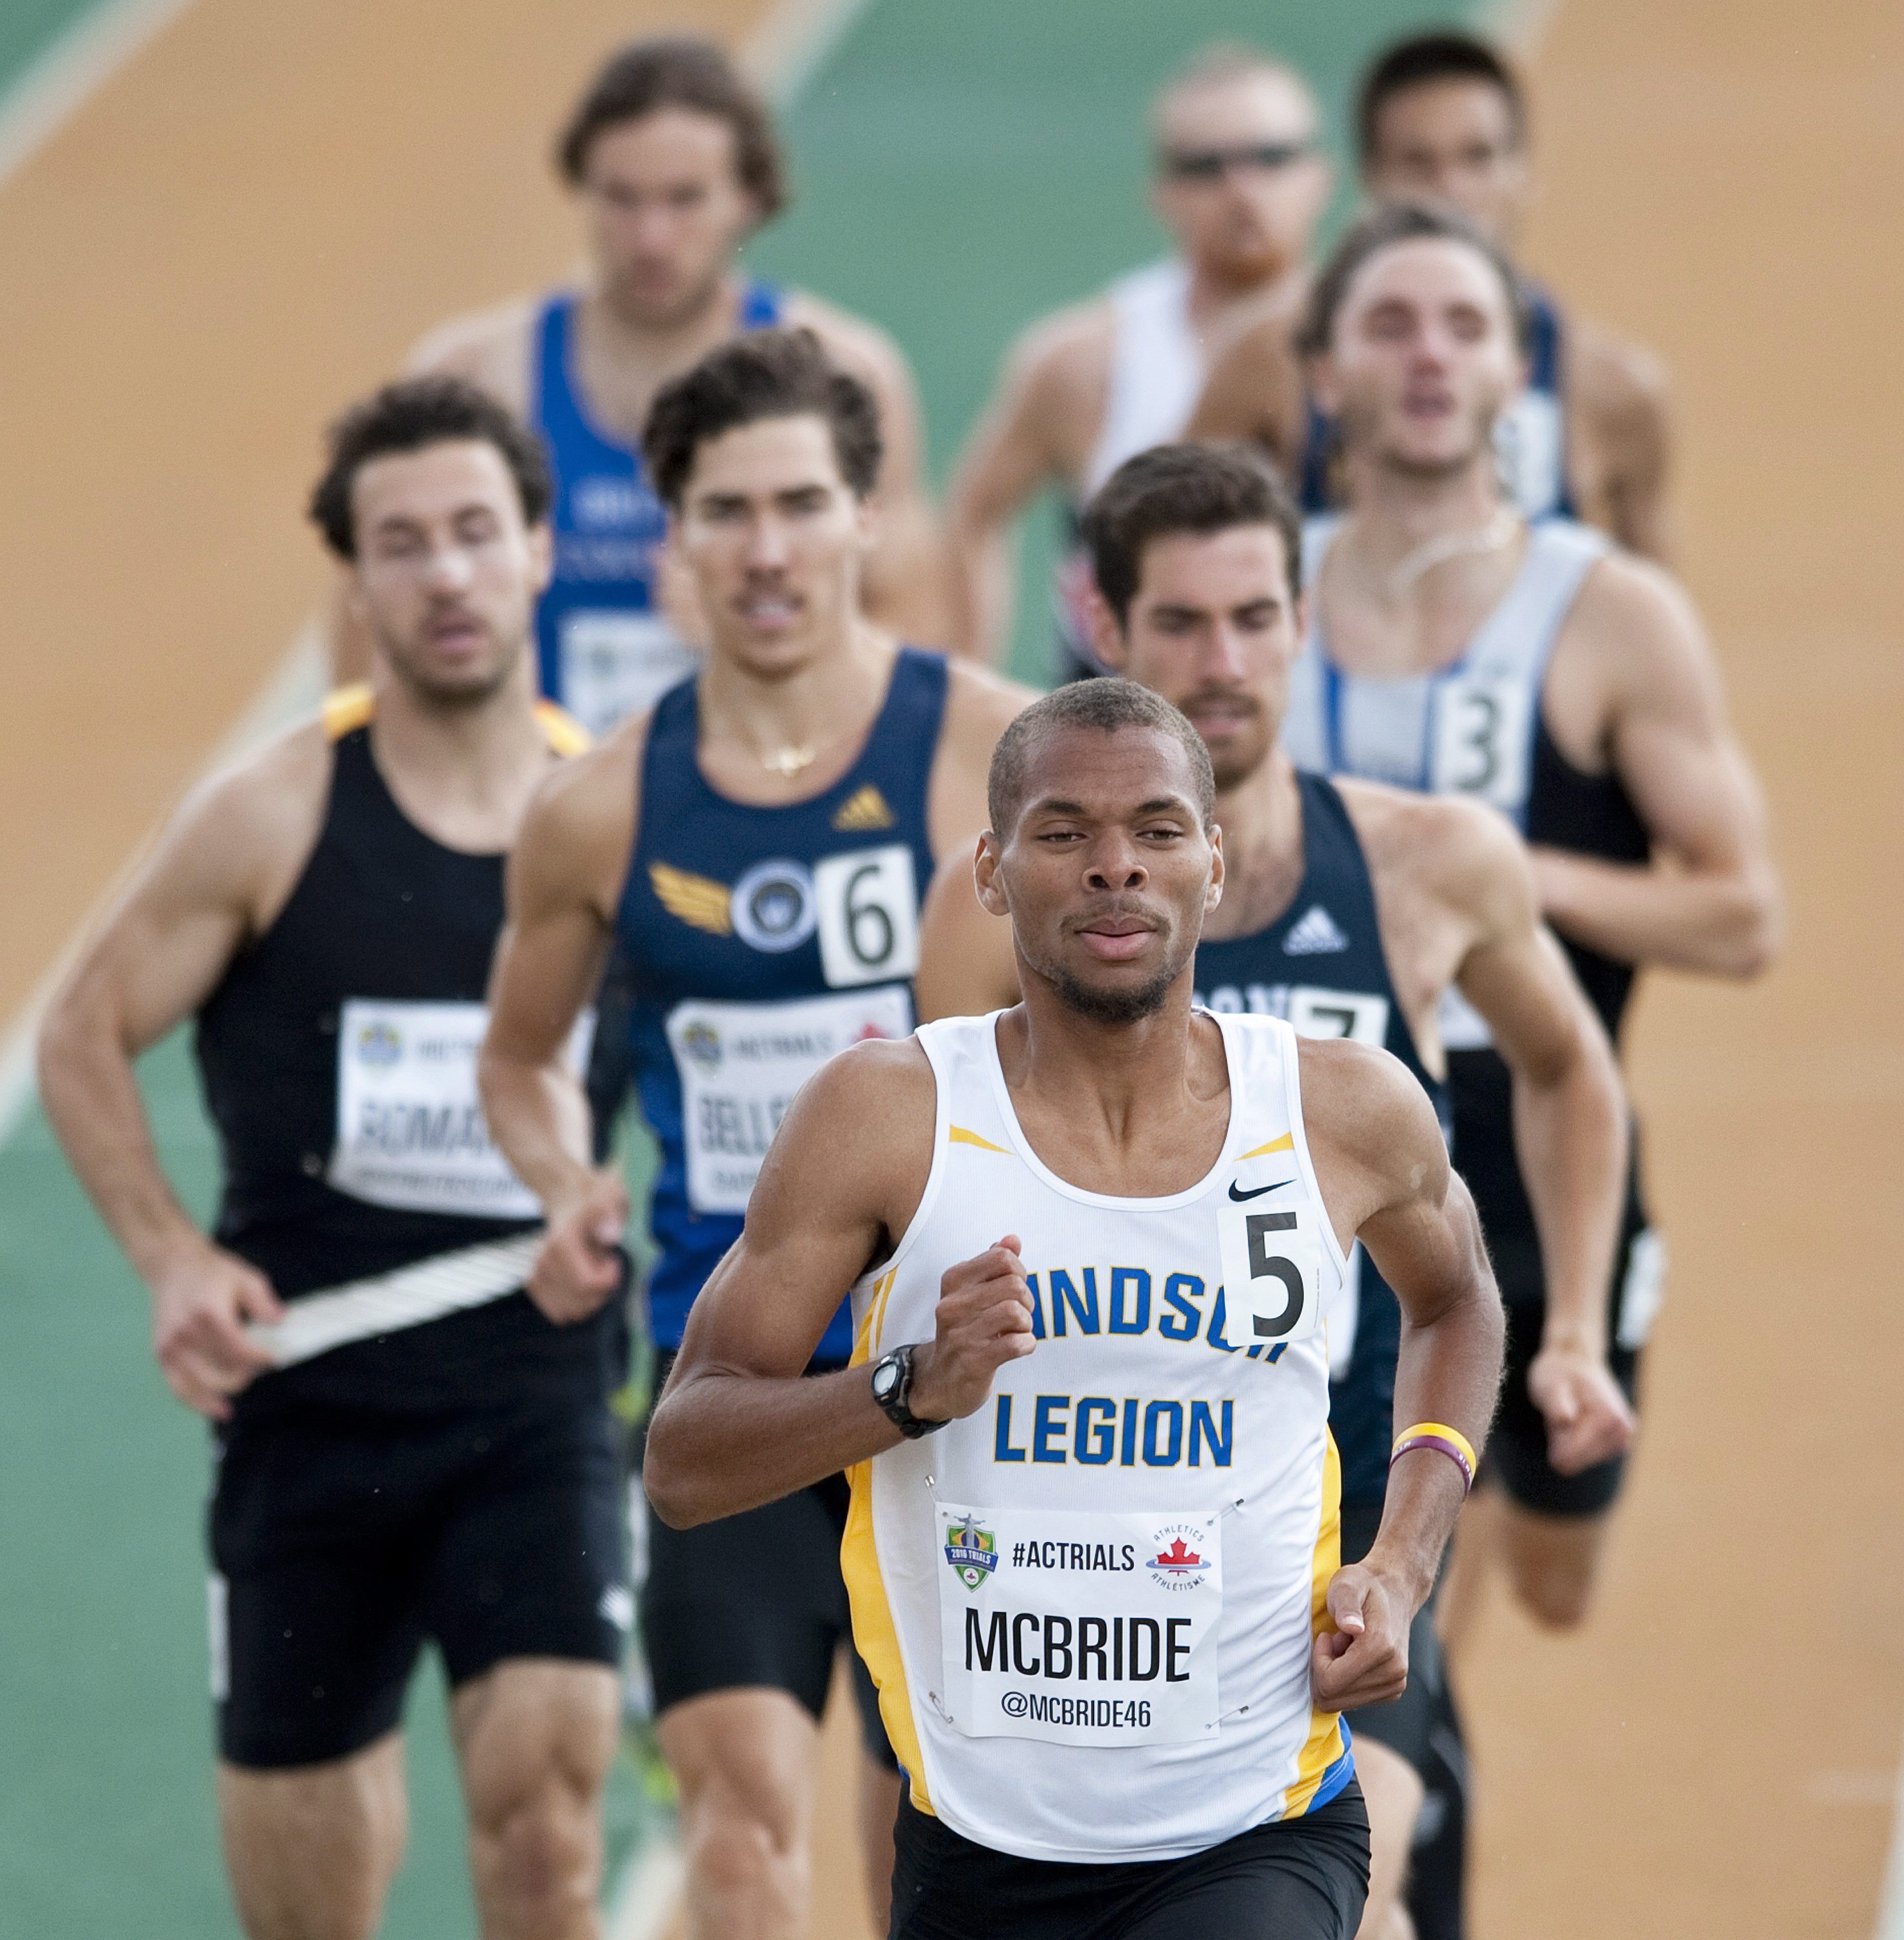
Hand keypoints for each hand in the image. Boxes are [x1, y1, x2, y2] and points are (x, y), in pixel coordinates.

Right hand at [147, 1239, 283, 1419]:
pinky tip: (220, 1409)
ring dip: (229, 1388)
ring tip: (244, 1380)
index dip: (262, 1360)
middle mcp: (186, 1334)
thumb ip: (263, 1303)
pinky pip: (180, 1389)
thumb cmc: (212, 1273)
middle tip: (260, 1365)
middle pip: (223, 1373)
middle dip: (248, 1374)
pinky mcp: (161, 1355)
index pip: (241, 1352)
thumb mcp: (245, 1278)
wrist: (172, 1267)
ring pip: (204, 1386)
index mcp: (209, 1314)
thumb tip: (280, 1323)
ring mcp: (170, 1347)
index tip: (276, 1357)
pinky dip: (200, 1403)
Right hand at [530, 1168, 628, 1323]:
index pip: (586, 1284)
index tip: (613, 1261)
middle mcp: (544, 1261)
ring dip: (589, 1300)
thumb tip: (610, 1235)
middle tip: (605, 1267)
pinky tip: (582, 1284)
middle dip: (601, 1292)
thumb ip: (611, 1215)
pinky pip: (557, 1312)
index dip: (608, 1280)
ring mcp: (537, 1274)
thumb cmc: (595, 1200)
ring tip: (594, 1274)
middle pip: (579, 1303)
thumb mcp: (610, 1196)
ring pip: (569, 1312)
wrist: (570, 1199)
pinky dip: (574, 1305)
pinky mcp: (535, 1284)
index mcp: (562, 1243)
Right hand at [908, 1235, 1034, 1421]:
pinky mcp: (973, 1361)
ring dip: (1026, 1324)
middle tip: (1019, 1315)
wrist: (940, 1380)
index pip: (1003, 1258)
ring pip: (1016, 1312)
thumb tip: (1012, 1239)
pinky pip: (1017, 1343)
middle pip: (1015, 1285)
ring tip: (1016, 1331)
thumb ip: (993, 1263)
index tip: (1014, 1289)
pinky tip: (1017, 1347)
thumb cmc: (964, 1329)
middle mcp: (952, 1304)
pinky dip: (1026, 1344)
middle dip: (1027, 1300)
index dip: (1019, 1272)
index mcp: (953, 1280)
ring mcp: (960, 1334)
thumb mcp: (973, 1292)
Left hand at [1310, 1562, 1410, 1710]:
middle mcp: (1393, 1672)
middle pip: (1335, 1698)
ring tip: (1347, 1646)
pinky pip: (1355, 1701)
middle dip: (1326, 1671)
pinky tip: (1354, 1656)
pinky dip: (1347, 1681)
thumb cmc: (1364, 1586)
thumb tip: (1351, 1627)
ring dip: (1337, 1676)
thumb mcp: (1347, 1584)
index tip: (1326, 1637)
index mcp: (1381, 1647)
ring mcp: (1396, 1684)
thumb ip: (1346, 1604)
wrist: (1395, 1592)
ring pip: (1343, 1702)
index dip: (1318, 1661)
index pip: (1330, 1682)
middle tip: (1336, 1642)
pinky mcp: (1393, 1691)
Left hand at [1528, 1342, 1635, 1473]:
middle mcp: (1623, 1433)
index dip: (1553, 1441)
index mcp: (1609, 1419)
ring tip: (1570, 1412)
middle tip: (1563, 1411)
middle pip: (1574, 1461)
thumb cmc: (1559, 1373)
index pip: (1570, 1457)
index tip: (1555, 1418)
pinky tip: (1576, 1419)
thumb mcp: (1548, 1384)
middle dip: (1561, 1440)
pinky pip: (1584, 1456)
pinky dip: (1574, 1441)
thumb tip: (1566, 1420)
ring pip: (1578, 1460)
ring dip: (1567, 1440)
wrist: (1575, 1361)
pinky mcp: (1618, 1444)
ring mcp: (1623, 1440)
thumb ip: (1555, 1405)